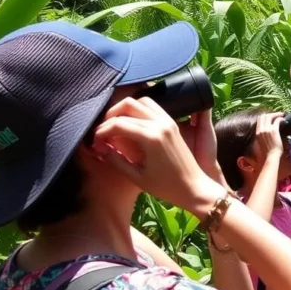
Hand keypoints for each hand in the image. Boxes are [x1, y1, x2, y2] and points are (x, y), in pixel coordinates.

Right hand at [92, 98, 221, 212]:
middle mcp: (161, 124)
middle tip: (103, 133)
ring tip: (116, 126)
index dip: (101, 132)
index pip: (118, 124)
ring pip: (140, 101)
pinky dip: (138, 110)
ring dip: (124, 110)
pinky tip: (132, 124)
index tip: (95, 143)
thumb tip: (99, 147)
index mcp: (152, 137)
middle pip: (127, 106)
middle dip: (110, 117)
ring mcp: (168, 121)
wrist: (195, 188)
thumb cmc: (166, 187)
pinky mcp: (172, 123)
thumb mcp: (137, 177)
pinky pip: (152, 107)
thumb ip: (116, 159)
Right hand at [254, 112, 284, 158]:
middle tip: (278, 114)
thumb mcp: (262, 143)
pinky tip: (284, 121)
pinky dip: (281, 119)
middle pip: (263, 116)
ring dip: (277, 114)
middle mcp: (260, 130)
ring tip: (282, 115)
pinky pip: (277, 120)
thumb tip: (268, 133)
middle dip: (271, 114)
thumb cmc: (269, 152)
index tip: (272, 117)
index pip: (259, 120)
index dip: (266, 116)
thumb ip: (263, 137)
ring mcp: (266, 129)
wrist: (271, 157)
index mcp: (257, 133)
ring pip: (270, 116)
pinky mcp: (273, 130)